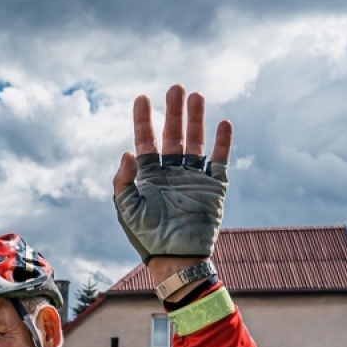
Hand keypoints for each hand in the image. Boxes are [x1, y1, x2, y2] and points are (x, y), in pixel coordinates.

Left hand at [113, 85, 231, 276]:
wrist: (176, 259)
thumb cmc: (147, 238)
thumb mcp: (127, 210)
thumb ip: (123, 181)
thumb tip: (127, 152)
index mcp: (150, 177)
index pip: (145, 141)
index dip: (144, 120)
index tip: (142, 97)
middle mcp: (172, 173)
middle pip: (173, 136)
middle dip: (173, 112)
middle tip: (175, 87)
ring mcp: (193, 178)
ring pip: (196, 143)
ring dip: (196, 120)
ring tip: (196, 96)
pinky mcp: (214, 187)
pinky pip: (219, 160)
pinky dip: (222, 143)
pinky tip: (223, 123)